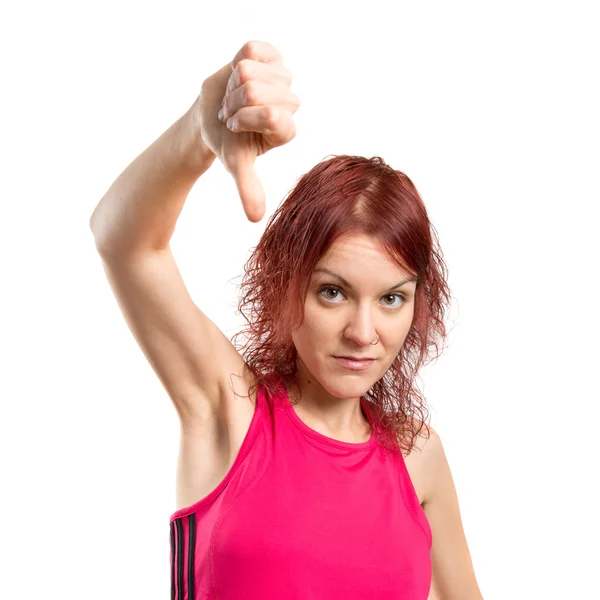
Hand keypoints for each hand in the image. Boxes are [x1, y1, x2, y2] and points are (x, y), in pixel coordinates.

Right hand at [193, 41, 299, 221]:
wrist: (211, 116)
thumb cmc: (226, 142)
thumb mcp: (236, 165)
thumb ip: (248, 188)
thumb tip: (255, 219)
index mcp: (286, 129)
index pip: (272, 116)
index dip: (245, 119)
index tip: (235, 127)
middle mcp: (289, 103)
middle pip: (256, 92)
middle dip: (233, 104)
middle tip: (232, 113)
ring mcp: (281, 77)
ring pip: (250, 71)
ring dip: (232, 85)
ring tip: (233, 96)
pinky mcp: (270, 55)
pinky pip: (252, 50)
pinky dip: (236, 62)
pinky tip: (238, 74)